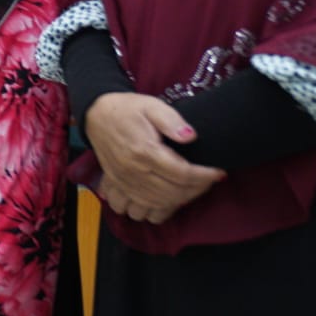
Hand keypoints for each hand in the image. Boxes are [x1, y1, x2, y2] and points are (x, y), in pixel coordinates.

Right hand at [84, 91, 225, 221]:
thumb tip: (190, 136)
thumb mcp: (151, 105)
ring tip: (194, 188)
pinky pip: (140, 208)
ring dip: (181, 200)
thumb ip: (172, 120)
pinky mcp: (119, 186)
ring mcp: (124, 181)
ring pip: (159, 204)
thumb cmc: (128, 109)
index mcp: (144, 151)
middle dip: (198, 189)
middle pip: (173, 192)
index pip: (182, 173)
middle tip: (210, 179)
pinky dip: (158, 209)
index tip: (219, 172)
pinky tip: (170, 199)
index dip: (205, 176)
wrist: (96, 115)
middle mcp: (133, 170)